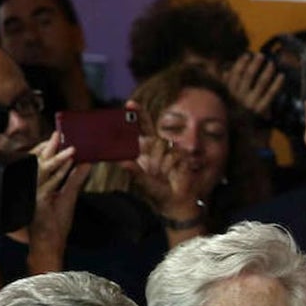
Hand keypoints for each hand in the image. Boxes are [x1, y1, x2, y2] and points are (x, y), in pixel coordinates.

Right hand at [26, 131, 90, 270]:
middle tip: (57, 134)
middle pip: (41, 162)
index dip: (48, 149)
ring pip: (45, 171)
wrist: (48, 242)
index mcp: (41, 183)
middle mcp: (36, 186)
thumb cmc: (56, 221)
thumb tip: (86, 164)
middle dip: (50, 148)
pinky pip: (50, 184)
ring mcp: (36, 192)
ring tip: (69, 147)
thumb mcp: (68, 196)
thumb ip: (75, 179)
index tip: (57, 136)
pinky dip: (59, 174)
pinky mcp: (40, 200)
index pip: (42, 162)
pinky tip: (68, 165)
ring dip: (57, 158)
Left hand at [121, 100, 204, 220]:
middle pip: (153, 140)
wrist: (177, 201)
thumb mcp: (144, 183)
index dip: (137, 115)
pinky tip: (174, 174)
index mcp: (145, 151)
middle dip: (153, 157)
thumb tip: (122, 162)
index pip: (141, 129)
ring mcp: (170, 151)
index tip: (131, 104)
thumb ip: (135, 172)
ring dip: (162, 164)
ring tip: (163, 175)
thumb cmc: (158, 192)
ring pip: (164, 147)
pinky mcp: (182, 156)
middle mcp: (158, 148)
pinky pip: (176, 154)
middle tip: (155, 172)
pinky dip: (174, 166)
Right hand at [224, 52, 284, 119]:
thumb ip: (227, 84)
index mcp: (231, 92)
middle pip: (248, 76)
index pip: (235, 74)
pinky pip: (271, 93)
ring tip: (272, 64)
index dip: (241, 63)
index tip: (247, 55)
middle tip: (261, 55)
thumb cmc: (239, 110)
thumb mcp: (230, 97)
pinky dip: (277, 83)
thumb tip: (225, 70)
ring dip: (267, 71)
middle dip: (255, 64)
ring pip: (261, 82)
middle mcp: (240, 97)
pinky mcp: (262, 109)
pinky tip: (282, 76)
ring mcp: (251, 103)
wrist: (246, 131)